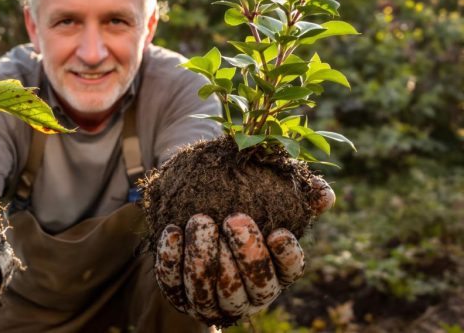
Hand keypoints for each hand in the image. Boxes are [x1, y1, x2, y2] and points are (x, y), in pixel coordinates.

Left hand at [154, 177, 334, 325]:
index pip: (288, 272)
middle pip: (252, 287)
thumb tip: (325, 195)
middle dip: (244, 254)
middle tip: (233, 218)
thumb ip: (299, 195)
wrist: (193, 208)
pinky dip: (171, 260)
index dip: (286, 256)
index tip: (279, 231)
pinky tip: (172, 231)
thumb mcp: (270, 196)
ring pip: (209, 292)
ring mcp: (211, 301)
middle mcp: (247, 295)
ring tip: (200, 221)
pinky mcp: (179, 296)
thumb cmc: (240, 204)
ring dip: (204, 258)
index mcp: (274, 273)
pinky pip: (173, 285)